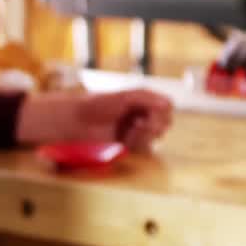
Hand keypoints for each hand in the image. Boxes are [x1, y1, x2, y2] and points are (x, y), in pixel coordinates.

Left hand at [16, 89, 173, 151]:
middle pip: (166, 123)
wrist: (77, 121)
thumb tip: (168, 103)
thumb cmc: (99, 105)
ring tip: (130, 131)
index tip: (151, 112)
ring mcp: (136, 131)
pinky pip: (145, 149)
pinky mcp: (129, 145)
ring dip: (146, 135)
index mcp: (143, 101)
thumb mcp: (125, 96)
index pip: (167, 106)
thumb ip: (147, 97)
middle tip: (139, 123)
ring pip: (157, 137)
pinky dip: (138, 144)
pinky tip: (126, 140)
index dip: (163, 111)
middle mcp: (142, 115)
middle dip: (155, 124)